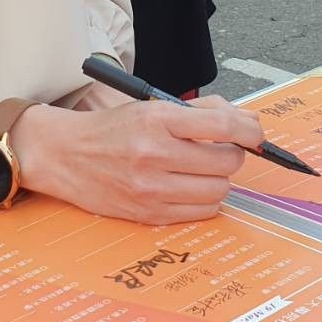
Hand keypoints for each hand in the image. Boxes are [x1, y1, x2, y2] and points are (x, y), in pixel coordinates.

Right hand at [11, 96, 265, 224]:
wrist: (65, 155)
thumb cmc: (113, 130)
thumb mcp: (152, 107)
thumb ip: (200, 112)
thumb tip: (247, 123)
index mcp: (156, 119)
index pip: (221, 124)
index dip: (248, 131)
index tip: (255, 134)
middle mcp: (154, 153)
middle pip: (226, 161)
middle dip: (230, 154)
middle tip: (218, 150)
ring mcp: (151, 188)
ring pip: (218, 190)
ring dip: (218, 179)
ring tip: (201, 170)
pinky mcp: (149, 213)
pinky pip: (201, 212)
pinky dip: (204, 200)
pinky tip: (189, 188)